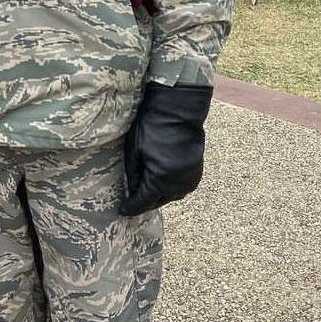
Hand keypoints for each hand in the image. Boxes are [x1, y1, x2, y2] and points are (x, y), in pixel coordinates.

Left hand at [121, 82, 213, 215]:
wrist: (177, 110)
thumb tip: (133, 191)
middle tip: (134, 201)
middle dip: (146, 202)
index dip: (132, 208)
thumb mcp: (134, 151)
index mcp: (159, 178)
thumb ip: (133, 175)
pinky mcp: (197, 170)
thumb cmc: (151, 126)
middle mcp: (177, 182)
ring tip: (148, 191)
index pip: (143, 202)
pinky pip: (183, 187)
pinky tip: (164, 182)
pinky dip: (172, 187)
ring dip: (160, 195)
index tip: (123, 211)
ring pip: (172, 196)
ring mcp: (190, 177)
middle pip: (158, 201)